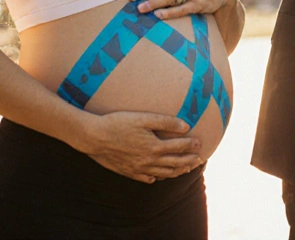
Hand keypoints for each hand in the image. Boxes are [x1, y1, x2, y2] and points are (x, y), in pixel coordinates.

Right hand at [76, 111, 201, 182]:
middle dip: (188, 161)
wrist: (94, 137)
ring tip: (186, 169)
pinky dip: (156, 178)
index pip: (179, 147)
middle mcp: (149, 160)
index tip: (200, 143)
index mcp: (154, 146)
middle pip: (174, 163)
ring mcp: (139, 168)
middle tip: (199, 159)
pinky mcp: (128, 172)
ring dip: (177, 171)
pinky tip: (158, 177)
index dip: (191, 145)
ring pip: (163, 173)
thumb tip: (185, 125)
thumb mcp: (143, 118)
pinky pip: (146, 178)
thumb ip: (165, 121)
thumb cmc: (118, 123)